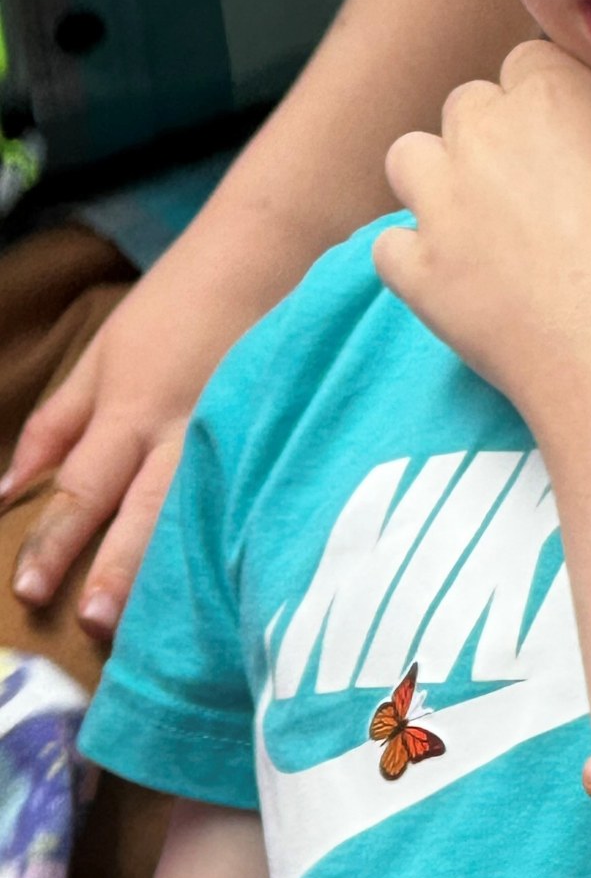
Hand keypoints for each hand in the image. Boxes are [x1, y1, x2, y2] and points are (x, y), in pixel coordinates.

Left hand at [2, 283, 249, 636]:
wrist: (274, 254)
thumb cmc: (183, 300)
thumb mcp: (105, 354)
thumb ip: (58, 422)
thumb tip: (10, 486)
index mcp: (132, 409)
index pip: (84, 488)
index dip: (55, 540)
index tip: (30, 590)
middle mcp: (181, 431)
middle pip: (142, 511)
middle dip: (116, 568)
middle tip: (94, 623)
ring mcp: (237, 435)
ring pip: (199, 511)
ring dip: (173, 565)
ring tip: (159, 620)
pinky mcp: (277, 434)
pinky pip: (249, 492)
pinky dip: (237, 532)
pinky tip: (242, 572)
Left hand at [374, 41, 590, 437]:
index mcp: (551, 91)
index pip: (532, 63)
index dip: (555, 101)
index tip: (580, 141)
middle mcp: (482, 131)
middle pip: (469, 105)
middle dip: (495, 136)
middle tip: (541, 188)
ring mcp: (439, 201)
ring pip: (409, 158)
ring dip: (438, 179)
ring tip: (483, 219)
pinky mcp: (418, 270)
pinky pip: (390, 245)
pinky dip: (416, 257)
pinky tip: (459, 277)